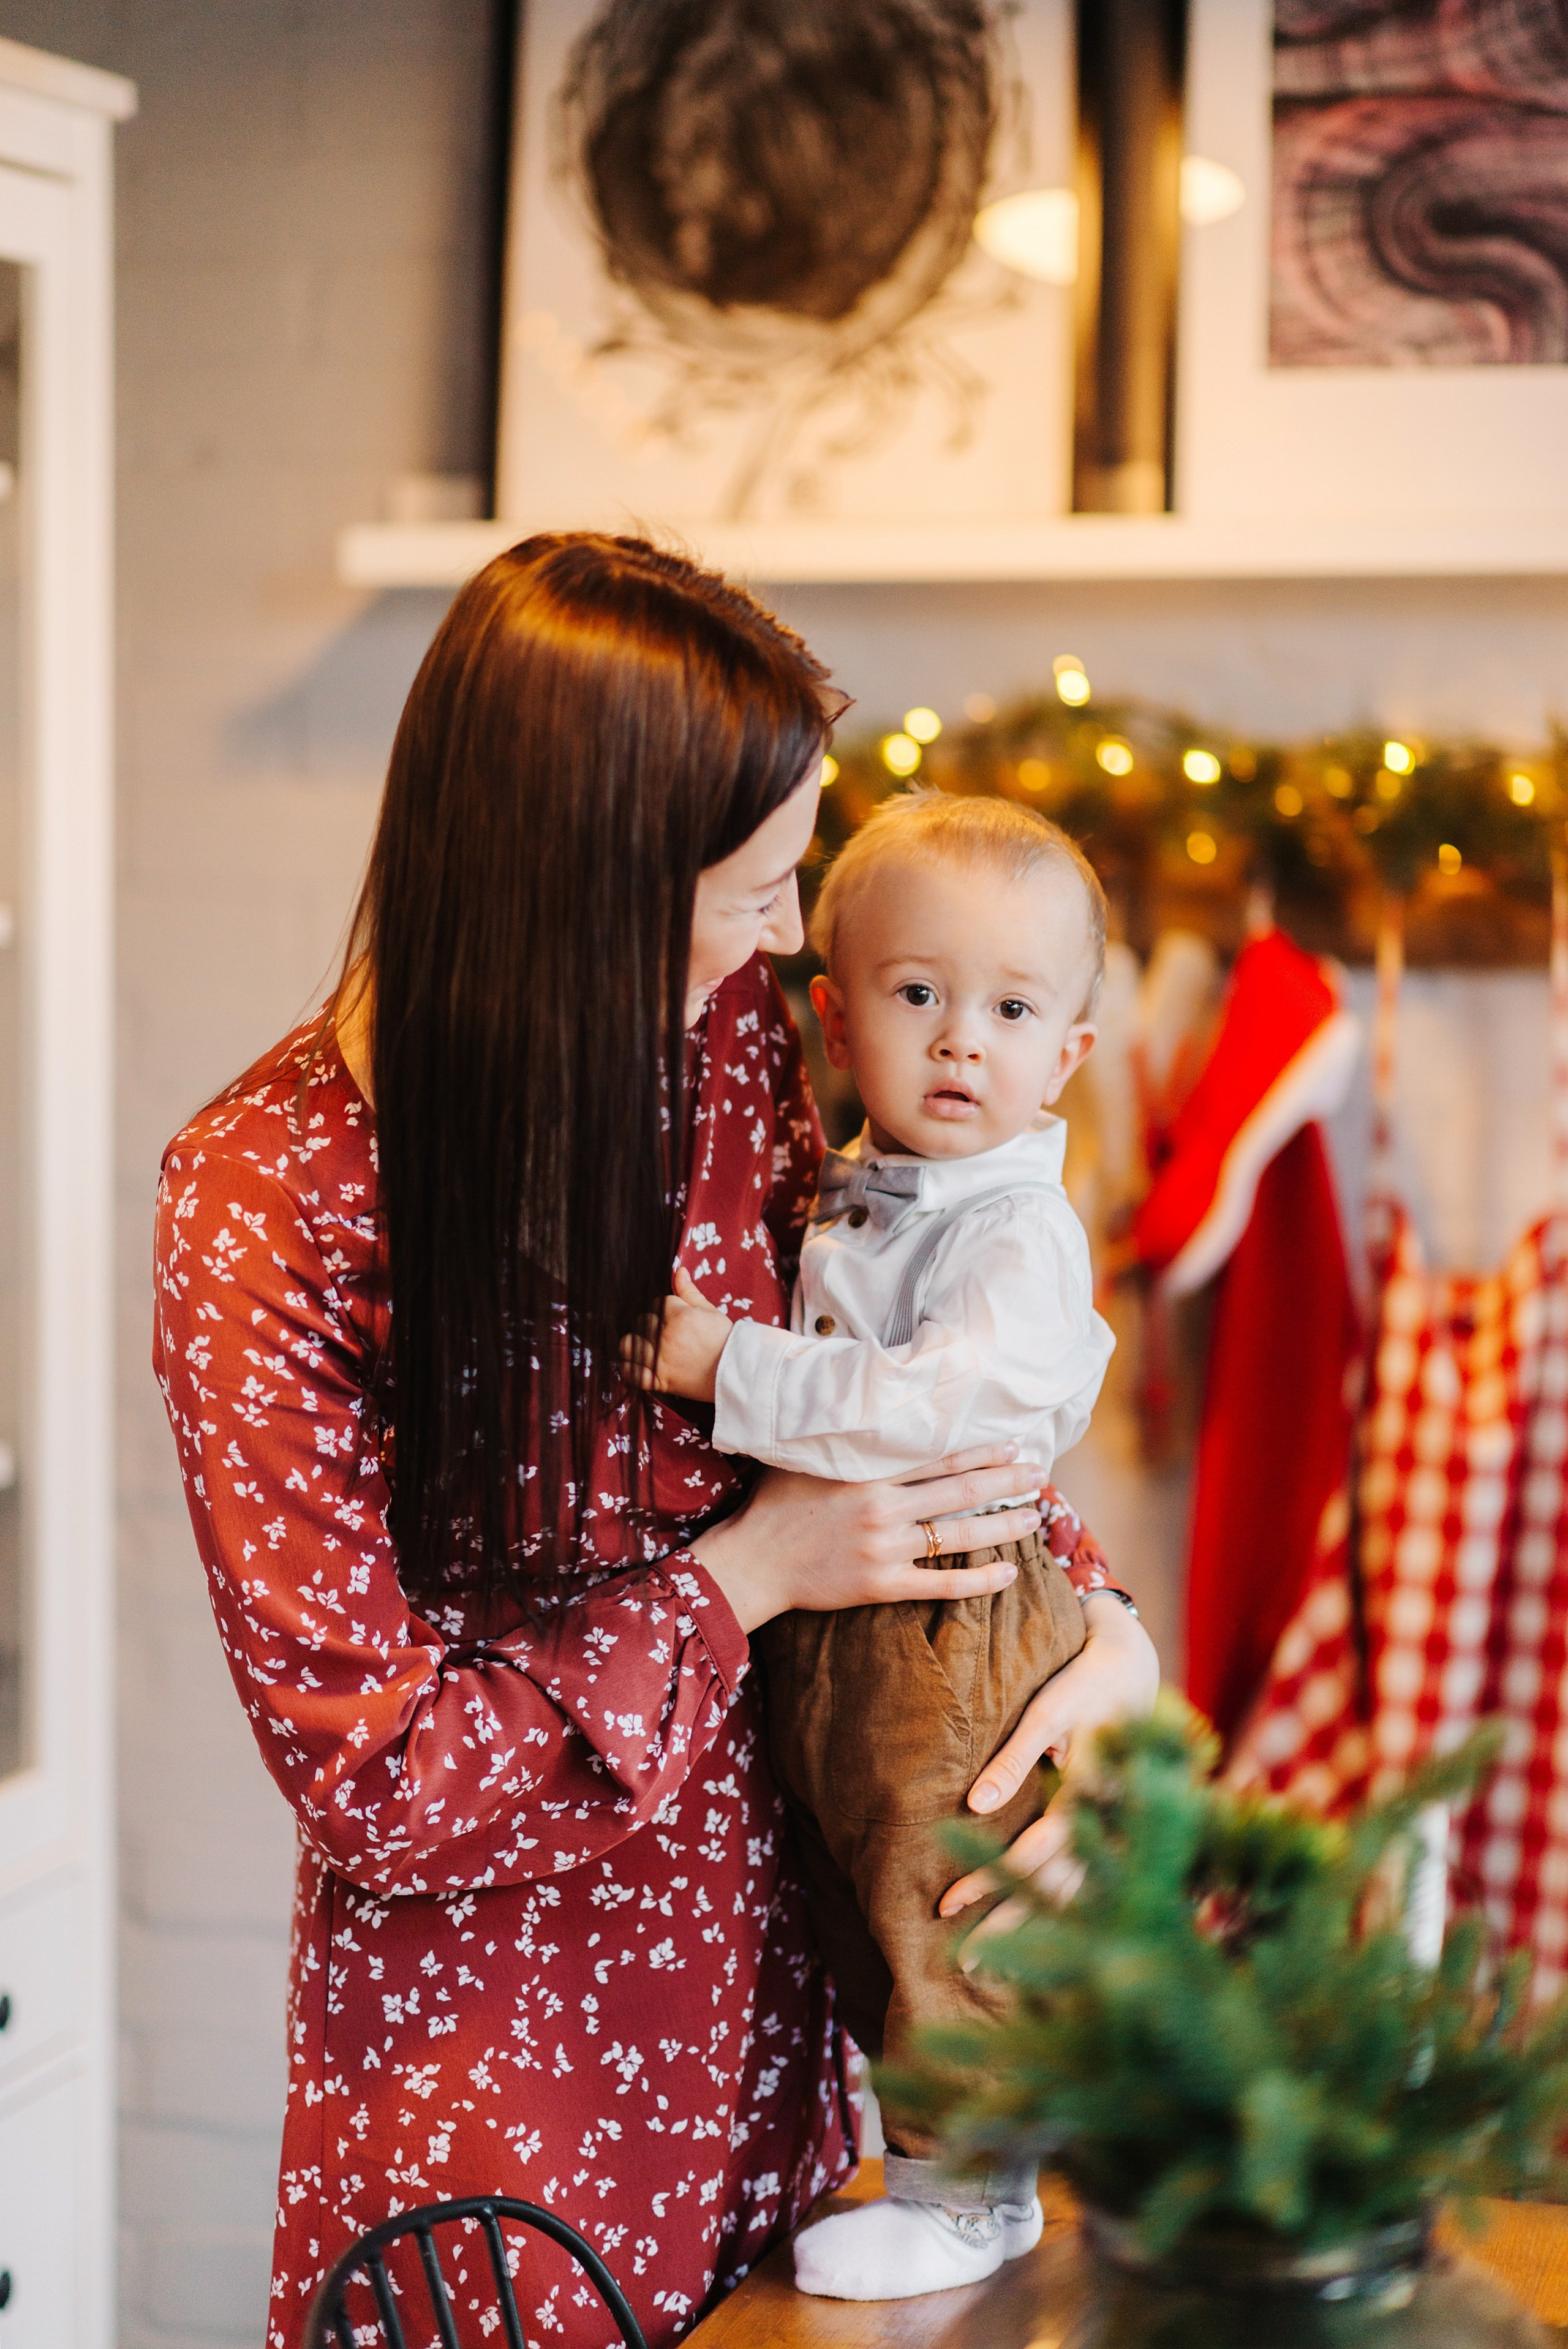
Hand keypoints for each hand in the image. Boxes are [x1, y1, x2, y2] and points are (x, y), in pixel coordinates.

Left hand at [620, 1267, 733, 1401]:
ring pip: (628, 1344)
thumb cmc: (725, 1341)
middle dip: (651, 1325)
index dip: (664, 1309)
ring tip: (645, 1347)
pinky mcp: (659, 1380)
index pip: (658, 1303)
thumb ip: (690, 1292)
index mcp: (679, 1316)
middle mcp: (666, 1337)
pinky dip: (629, 1369)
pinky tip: (637, 1365)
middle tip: (663, 1333)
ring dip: (634, 1344)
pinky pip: (630, 1373)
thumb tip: (679, 1271)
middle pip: (642, 1322)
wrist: (735, 1373)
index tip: (672, 1317)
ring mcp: (660, 1359)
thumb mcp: (710, 1312)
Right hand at [691, 1446, 1047, 1632]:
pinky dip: (977, 1581)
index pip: (939, 1456)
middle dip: (1005, 1481)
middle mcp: (882, 1507)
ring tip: (1034, 1517)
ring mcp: (884, 1548)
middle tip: (1038, 1474)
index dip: (981, 1450)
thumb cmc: (774, 1504)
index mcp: (868, 1471)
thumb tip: (868, 1401)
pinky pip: (940, 1583)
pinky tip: (1008, 1575)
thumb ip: (844, 1436)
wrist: (750, 1560)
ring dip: (1002, 1526)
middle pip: (959, 1491)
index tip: (1013, 1443)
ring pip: (958, 1535)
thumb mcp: (806, 1456)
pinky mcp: (881, 1584)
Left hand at [940, 1590, 1159, 1932]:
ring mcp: (1118, 1831)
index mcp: (1090, 1794)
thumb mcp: (1047, 1712)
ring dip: (1036, 1929)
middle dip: (1011, 1928)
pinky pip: (1089, 1882)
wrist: (1135, 1668)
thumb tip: (975, 1806)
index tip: (946, 1905)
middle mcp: (1109, 1822)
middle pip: (1058, 1890)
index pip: (1034, 1854)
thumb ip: (1013, 1760)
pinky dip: (1061, 1912)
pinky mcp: (1116, 1831)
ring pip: (1077, 1895)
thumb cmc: (1083, 1685)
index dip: (990, 1881)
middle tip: (965, 1966)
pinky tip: (1037, 1936)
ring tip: (994, 1968)